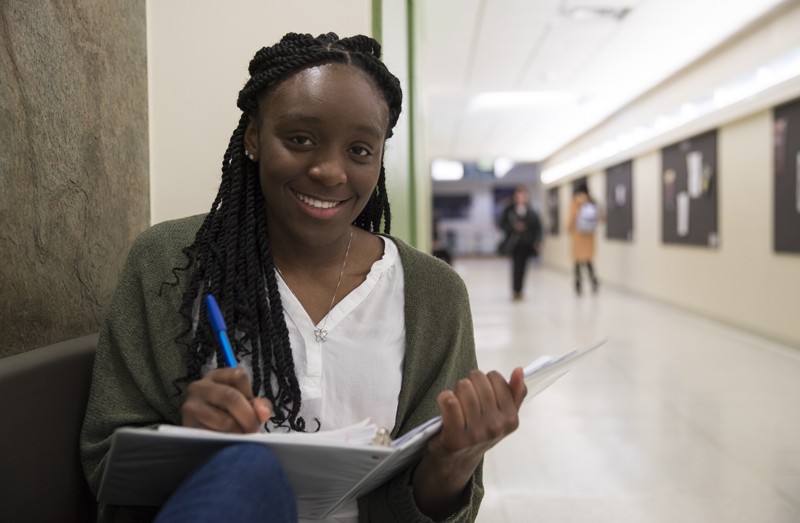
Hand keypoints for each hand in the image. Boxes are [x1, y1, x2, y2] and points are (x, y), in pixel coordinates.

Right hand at [181, 367, 271, 432]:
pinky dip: (226, 441)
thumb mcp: (244, 405)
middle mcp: (200, 386)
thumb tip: (263, 413)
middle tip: (253, 431)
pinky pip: (213, 435)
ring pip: (224, 419)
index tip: (255, 410)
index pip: (239, 375)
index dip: (251, 395)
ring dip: (238, 432)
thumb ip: (259, 405)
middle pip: (231, 396)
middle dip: (248, 417)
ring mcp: (191, 406)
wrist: (199, 439)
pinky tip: (228, 443)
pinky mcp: (188, 426)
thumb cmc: (227, 416)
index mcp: (217, 376)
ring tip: (242, 438)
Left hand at [412, 367, 526, 517]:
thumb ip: (514, 393)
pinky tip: (444, 405)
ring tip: (455, 404)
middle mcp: (496, 427)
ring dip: (456, 391)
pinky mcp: (455, 438)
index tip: (480, 394)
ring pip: (463, 386)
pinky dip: (444, 397)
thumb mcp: (501, 416)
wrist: (456, 461)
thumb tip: (519, 370)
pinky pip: (449, 401)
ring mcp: (476, 434)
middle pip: (478, 379)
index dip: (484, 381)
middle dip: (469, 383)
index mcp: (511, 419)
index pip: (495, 377)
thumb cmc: (479, 432)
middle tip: (465, 400)